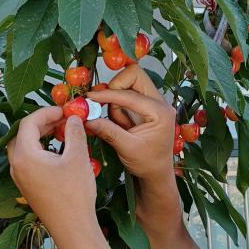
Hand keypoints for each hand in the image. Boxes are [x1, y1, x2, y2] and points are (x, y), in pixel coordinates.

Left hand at [6, 106, 98, 240]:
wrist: (72, 228)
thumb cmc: (74, 193)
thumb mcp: (78, 157)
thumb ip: (74, 132)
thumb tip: (73, 118)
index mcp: (24, 155)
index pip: (28, 123)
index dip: (46, 112)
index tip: (64, 110)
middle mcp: (16, 165)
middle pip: (23, 134)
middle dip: (42, 123)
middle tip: (63, 119)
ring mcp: (20, 178)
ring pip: (24, 148)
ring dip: (41, 137)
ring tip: (61, 133)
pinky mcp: (27, 187)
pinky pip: (28, 161)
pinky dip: (40, 151)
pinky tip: (58, 152)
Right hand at [84, 65, 175, 181]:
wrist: (157, 173)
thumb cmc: (148, 163)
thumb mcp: (127, 149)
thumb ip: (108, 131)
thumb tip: (88, 119)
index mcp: (161, 112)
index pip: (131, 94)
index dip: (108, 95)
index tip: (90, 98)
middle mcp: (160, 102)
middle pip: (135, 75)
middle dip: (115, 87)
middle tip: (103, 104)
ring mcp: (154, 102)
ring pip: (131, 82)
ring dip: (116, 98)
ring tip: (117, 123)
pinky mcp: (146, 106)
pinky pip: (129, 93)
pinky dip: (118, 103)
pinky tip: (119, 122)